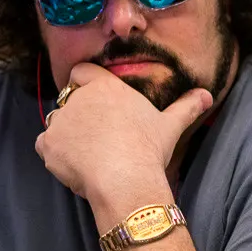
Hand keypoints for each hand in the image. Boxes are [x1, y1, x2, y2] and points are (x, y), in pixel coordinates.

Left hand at [34, 63, 212, 201]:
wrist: (125, 179)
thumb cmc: (148, 149)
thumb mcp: (171, 125)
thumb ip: (186, 107)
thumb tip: (207, 95)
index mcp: (104, 86)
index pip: (81, 71)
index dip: (83, 83)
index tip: (93, 101)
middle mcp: (78, 98)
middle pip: (68, 100)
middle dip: (78, 114)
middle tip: (96, 136)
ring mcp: (60, 121)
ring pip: (57, 123)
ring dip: (66, 134)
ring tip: (88, 154)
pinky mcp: (48, 144)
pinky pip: (44, 145)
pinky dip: (55, 154)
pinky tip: (75, 165)